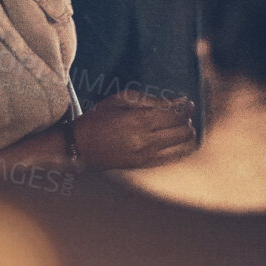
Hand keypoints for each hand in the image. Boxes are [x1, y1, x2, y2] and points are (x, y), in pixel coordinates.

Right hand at [72, 90, 196, 169]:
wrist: (79, 147)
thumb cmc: (99, 118)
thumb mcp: (121, 100)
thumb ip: (151, 100)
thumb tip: (179, 101)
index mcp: (139, 121)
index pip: (176, 114)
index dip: (186, 107)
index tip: (186, 102)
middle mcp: (145, 141)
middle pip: (183, 130)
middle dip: (187, 119)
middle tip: (180, 113)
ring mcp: (146, 156)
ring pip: (183, 146)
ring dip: (186, 133)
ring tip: (177, 126)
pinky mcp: (145, 166)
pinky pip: (174, 157)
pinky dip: (180, 147)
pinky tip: (174, 139)